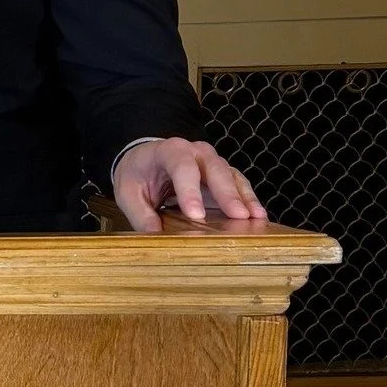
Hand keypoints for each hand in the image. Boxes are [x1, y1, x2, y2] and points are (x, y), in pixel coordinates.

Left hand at [113, 137, 266, 232]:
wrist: (145, 159)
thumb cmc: (137, 174)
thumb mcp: (128, 193)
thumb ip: (140, 213)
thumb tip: (154, 235)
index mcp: (169, 151)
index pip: (181, 167)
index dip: (190, 190)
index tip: (196, 215)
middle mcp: (195, 152)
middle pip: (214, 169)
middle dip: (227, 194)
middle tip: (238, 217)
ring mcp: (212, 162)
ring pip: (231, 176)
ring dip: (244, 198)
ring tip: (256, 219)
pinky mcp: (223, 176)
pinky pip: (239, 185)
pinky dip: (249, 200)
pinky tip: (258, 216)